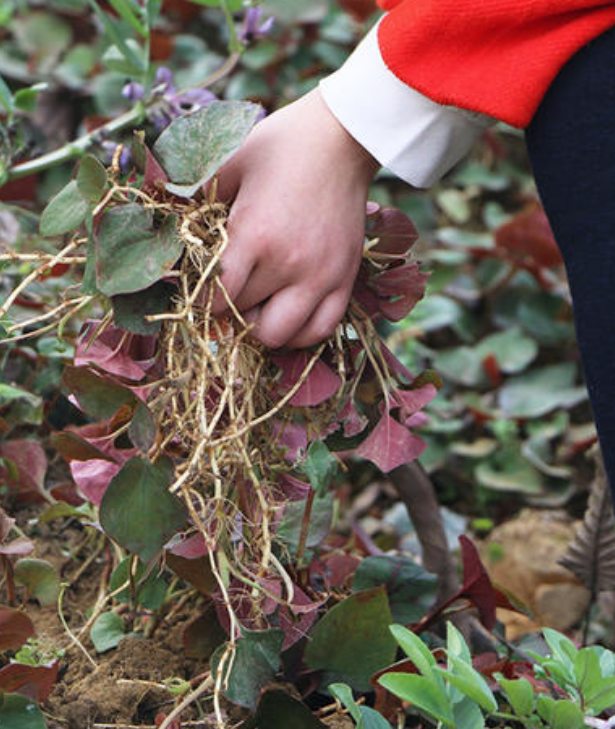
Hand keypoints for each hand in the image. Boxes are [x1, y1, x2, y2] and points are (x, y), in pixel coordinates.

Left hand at [213, 88, 378, 348]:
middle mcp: (289, 263)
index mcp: (254, 235)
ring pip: (281, 336)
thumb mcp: (228, 162)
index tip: (200, 291)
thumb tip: (157, 218)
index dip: (202, 300)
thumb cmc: (280, 146)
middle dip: (229, 312)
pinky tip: (288, 314)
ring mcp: (321, 276)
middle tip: (226, 295)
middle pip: (245, 319)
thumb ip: (191, 195)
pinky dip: (300, 332)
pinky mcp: (345, 279)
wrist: (342, 138)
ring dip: (262, 328)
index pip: (217, 296)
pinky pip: (320, 329)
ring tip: (257, 306)